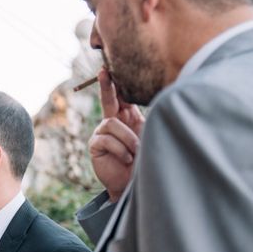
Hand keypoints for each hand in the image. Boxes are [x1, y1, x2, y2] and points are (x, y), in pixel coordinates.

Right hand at [89, 68, 144, 201]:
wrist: (133, 184)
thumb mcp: (149, 136)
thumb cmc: (145, 159)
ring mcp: (102, 132)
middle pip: (108, 99)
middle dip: (106, 85)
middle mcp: (113, 121)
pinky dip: (120, 149)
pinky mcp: (95, 145)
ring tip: (136, 152)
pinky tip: (127, 158)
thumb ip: (148, 118)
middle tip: (103, 72)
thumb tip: (157, 99)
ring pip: (111, 124)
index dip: (119, 82)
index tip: (115, 67)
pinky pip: (106, 139)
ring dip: (127, 139)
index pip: (123, 95)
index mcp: (127, 116)